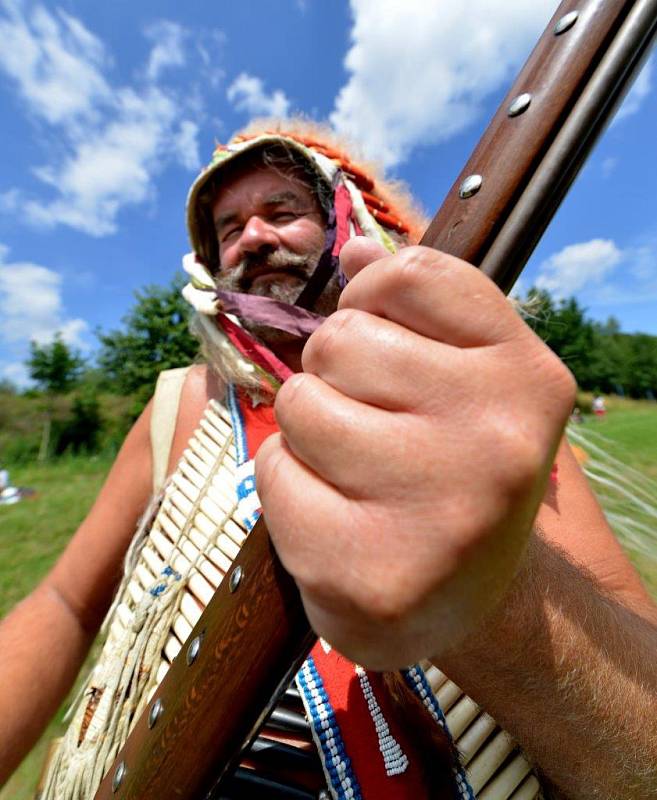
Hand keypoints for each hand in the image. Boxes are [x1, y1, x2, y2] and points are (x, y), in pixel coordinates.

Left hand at [256, 239, 575, 668]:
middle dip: (336, 377)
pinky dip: (288, 483)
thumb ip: (419, 310)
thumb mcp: (465, 381)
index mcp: (529, 379)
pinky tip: (334, 517)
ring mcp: (435, 510)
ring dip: (309, 430)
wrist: (462, 602)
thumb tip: (353, 248)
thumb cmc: (454, 472)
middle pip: (342, 340)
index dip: (372, 297)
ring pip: (300, 402)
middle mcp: (497, 441)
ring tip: (355, 473)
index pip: (410, 276)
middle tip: (375, 428)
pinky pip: (275, 470)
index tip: (383, 336)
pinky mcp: (367, 569)